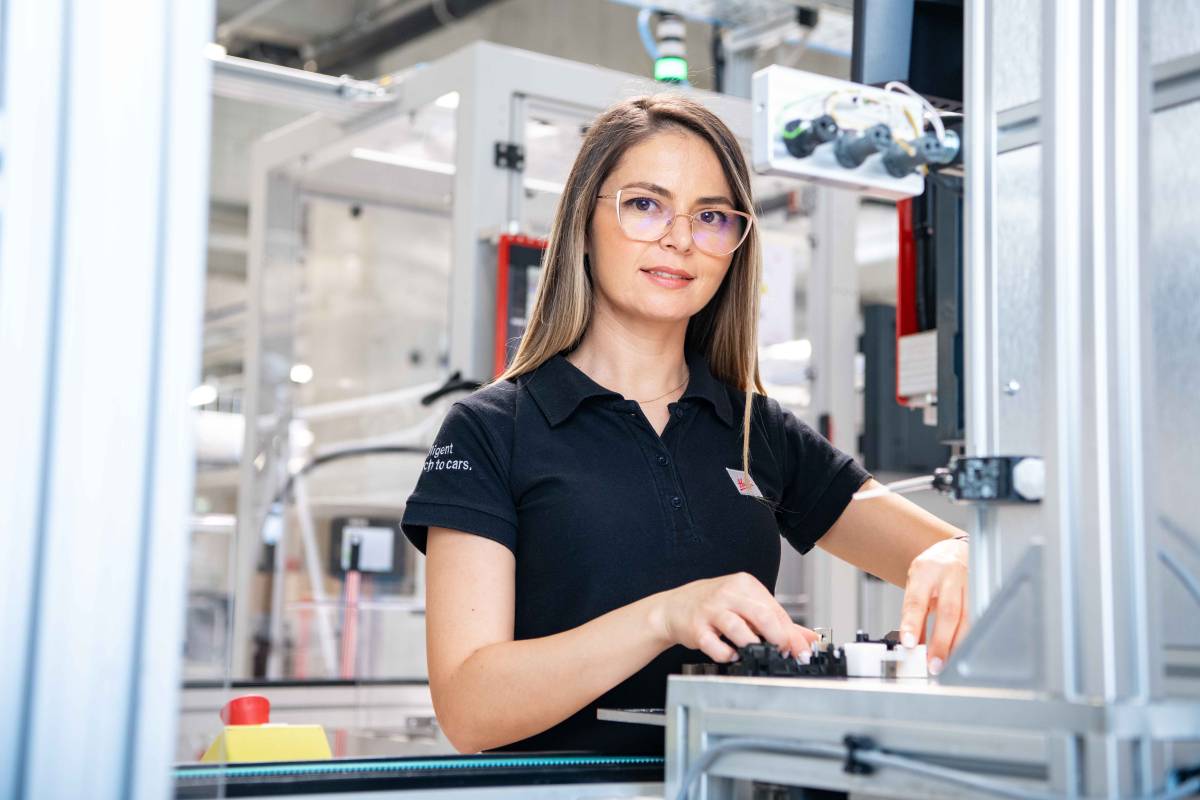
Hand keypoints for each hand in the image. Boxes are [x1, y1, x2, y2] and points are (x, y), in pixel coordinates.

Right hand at [651, 572, 818, 662]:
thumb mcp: (746, 605)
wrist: (673, 608)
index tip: (802, 652)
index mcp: (744, 584)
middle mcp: (728, 594)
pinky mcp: (696, 628)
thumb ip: (779, 622)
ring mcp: (710, 610)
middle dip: (778, 638)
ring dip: (752, 646)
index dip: (791, 634)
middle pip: (762, 615)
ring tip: (755, 654)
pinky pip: (715, 645)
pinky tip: (731, 654)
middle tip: (784, 654)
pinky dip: (727, 654)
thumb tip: (809, 639)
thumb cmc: (713, 606)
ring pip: (738, 628)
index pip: (775, 609)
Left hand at [899, 537, 968, 675]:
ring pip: (969, 617)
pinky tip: (965, 650)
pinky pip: (980, 618)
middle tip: (934, 664)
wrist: (955, 549)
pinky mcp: (984, 590)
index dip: (912, 623)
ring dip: (958, 644)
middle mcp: (949, 575)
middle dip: (941, 642)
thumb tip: (911, 644)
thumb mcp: (915, 584)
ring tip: (949, 663)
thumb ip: (913, 613)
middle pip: (948, 612)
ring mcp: (970, 582)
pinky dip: (972, 637)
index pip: (917, 600)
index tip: (908, 643)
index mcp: (925, 571)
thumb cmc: (932, 569)